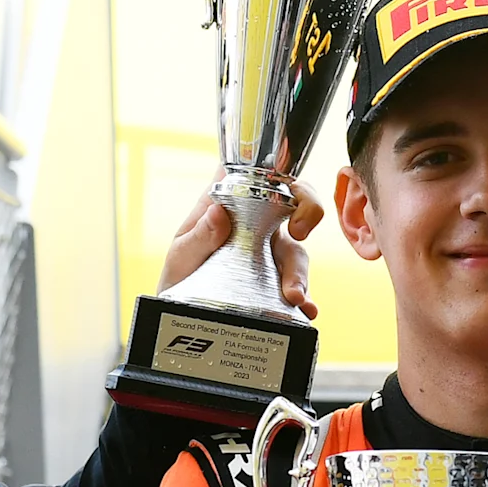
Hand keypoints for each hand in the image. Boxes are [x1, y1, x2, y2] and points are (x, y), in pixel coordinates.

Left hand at [160, 182, 324, 317]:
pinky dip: (306, 297)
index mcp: (233, 205)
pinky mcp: (276, 283)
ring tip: (294, 295)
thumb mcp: (181, 254)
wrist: (181, 312)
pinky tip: (307, 308)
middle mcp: (257, 224)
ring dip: (300, 270)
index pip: (263, 175)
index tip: (286, 190)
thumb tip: (218, 212)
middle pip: (294, 206)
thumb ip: (199, 235)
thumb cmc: (181, 274)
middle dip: (306, 214)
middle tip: (299, 233)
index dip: (281, 173)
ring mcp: (270, 254)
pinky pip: (297, 285)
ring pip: (296, 251)